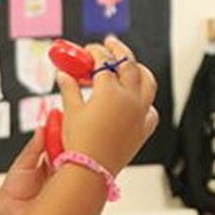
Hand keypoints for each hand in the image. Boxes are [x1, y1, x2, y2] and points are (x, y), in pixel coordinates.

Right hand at [58, 35, 157, 174]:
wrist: (91, 171)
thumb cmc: (79, 143)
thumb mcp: (71, 111)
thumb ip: (69, 88)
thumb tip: (64, 74)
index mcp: (110, 91)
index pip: (103, 61)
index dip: (94, 52)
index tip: (87, 50)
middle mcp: (129, 98)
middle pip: (128, 64)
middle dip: (118, 51)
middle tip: (110, 44)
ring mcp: (140, 113)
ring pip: (147, 82)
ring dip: (138, 69)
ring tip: (129, 64)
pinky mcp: (144, 128)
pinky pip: (151, 108)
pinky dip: (145, 100)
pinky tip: (136, 99)